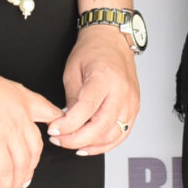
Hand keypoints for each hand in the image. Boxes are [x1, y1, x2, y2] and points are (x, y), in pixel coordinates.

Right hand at [0, 61, 60, 187]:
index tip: (55, 138)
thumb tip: (4, 113)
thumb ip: (7, 101)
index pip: (50, 113)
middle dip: (31, 167)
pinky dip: (6, 185)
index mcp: (23, 97)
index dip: (56, 128)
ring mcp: (9, 129)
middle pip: (36, 148)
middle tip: (25, 178)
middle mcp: (21, 114)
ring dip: (18, 182)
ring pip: (22, 163)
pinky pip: (5, 170)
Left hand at [47, 23, 139, 156]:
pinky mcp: (134, 109)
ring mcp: (131, 103)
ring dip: (89, 145)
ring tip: (70, 142)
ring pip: (112, 136)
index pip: (86, 110)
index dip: (68, 125)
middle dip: (76, 139)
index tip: (54, 129)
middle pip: (101, 127)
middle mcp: (122, 92)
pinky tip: (89, 146)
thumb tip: (67, 124)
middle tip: (58, 139)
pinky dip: (104, 145)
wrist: (112, 41)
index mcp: (105, 78)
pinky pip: (121, 135)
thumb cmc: (93, 50)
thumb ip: (71, 99)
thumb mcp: (73, 71)